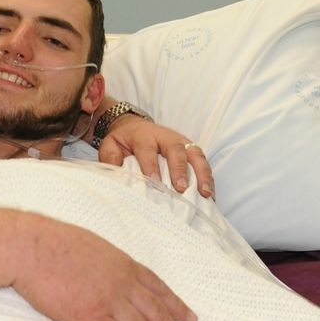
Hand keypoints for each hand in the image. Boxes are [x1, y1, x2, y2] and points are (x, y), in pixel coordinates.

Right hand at [13, 219, 197, 320]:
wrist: (30, 247)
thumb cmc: (53, 241)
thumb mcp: (91, 246)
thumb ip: (108, 264)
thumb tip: (111, 276)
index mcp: (122, 264)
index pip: (158, 288)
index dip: (176, 305)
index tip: (188, 316)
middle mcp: (121, 285)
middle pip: (156, 312)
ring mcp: (107, 303)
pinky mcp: (88, 318)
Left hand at [98, 115, 213, 197]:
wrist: (134, 126)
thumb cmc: (123, 141)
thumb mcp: (110, 145)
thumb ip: (110, 157)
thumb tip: (115, 173)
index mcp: (143, 135)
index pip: (147, 149)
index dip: (150, 165)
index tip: (154, 181)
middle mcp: (165, 136)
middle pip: (175, 149)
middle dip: (179, 169)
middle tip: (181, 188)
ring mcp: (181, 141)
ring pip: (195, 154)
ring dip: (202, 173)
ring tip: (205, 193)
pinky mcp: (191, 148)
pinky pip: (203, 161)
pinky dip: (208, 177)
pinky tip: (210, 194)